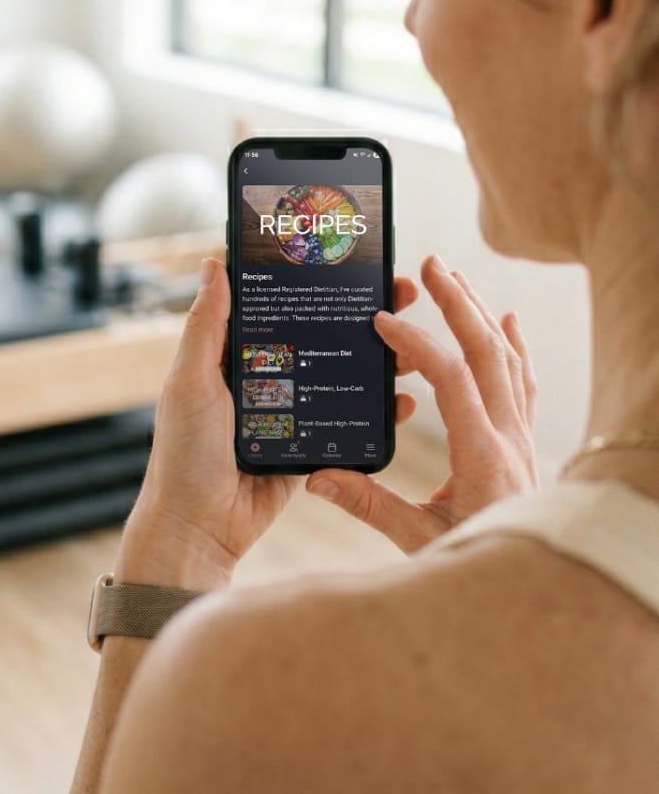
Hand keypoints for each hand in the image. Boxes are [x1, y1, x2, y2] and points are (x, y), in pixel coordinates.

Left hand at [114, 259, 420, 587]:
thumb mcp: (191, 381)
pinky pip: (347, 419)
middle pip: (321, 334)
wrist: (200, 527)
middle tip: (399, 293)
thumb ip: (206, 326)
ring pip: (341, 373)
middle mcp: (267, 375)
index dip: (314, 282)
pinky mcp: (308, 442)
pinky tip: (401, 399)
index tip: (349, 262)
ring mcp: (291, 409)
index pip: (282, 305)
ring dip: (378, 358)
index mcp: (235, 354)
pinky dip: (375, 409)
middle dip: (362, 315)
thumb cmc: (185, 453)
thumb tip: (214, 263)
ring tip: (413, 343)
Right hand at [305, 254, 540, 555]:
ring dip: (481, 315)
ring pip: (507, 359)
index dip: (418, 346)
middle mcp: (508, 436)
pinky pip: (522, 379)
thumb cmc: (470, 559)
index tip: (384, 323)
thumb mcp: (417, 538)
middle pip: (488, 353)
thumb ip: (368, 505)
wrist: (527, 577)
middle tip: (432, 265)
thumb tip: (317, 479)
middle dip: (459, 304)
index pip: (453, 382)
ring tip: (456, 280)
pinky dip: (513, 344)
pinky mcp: (522, 439)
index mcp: (481, 456)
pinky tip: (507, 320)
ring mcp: (521, 435)